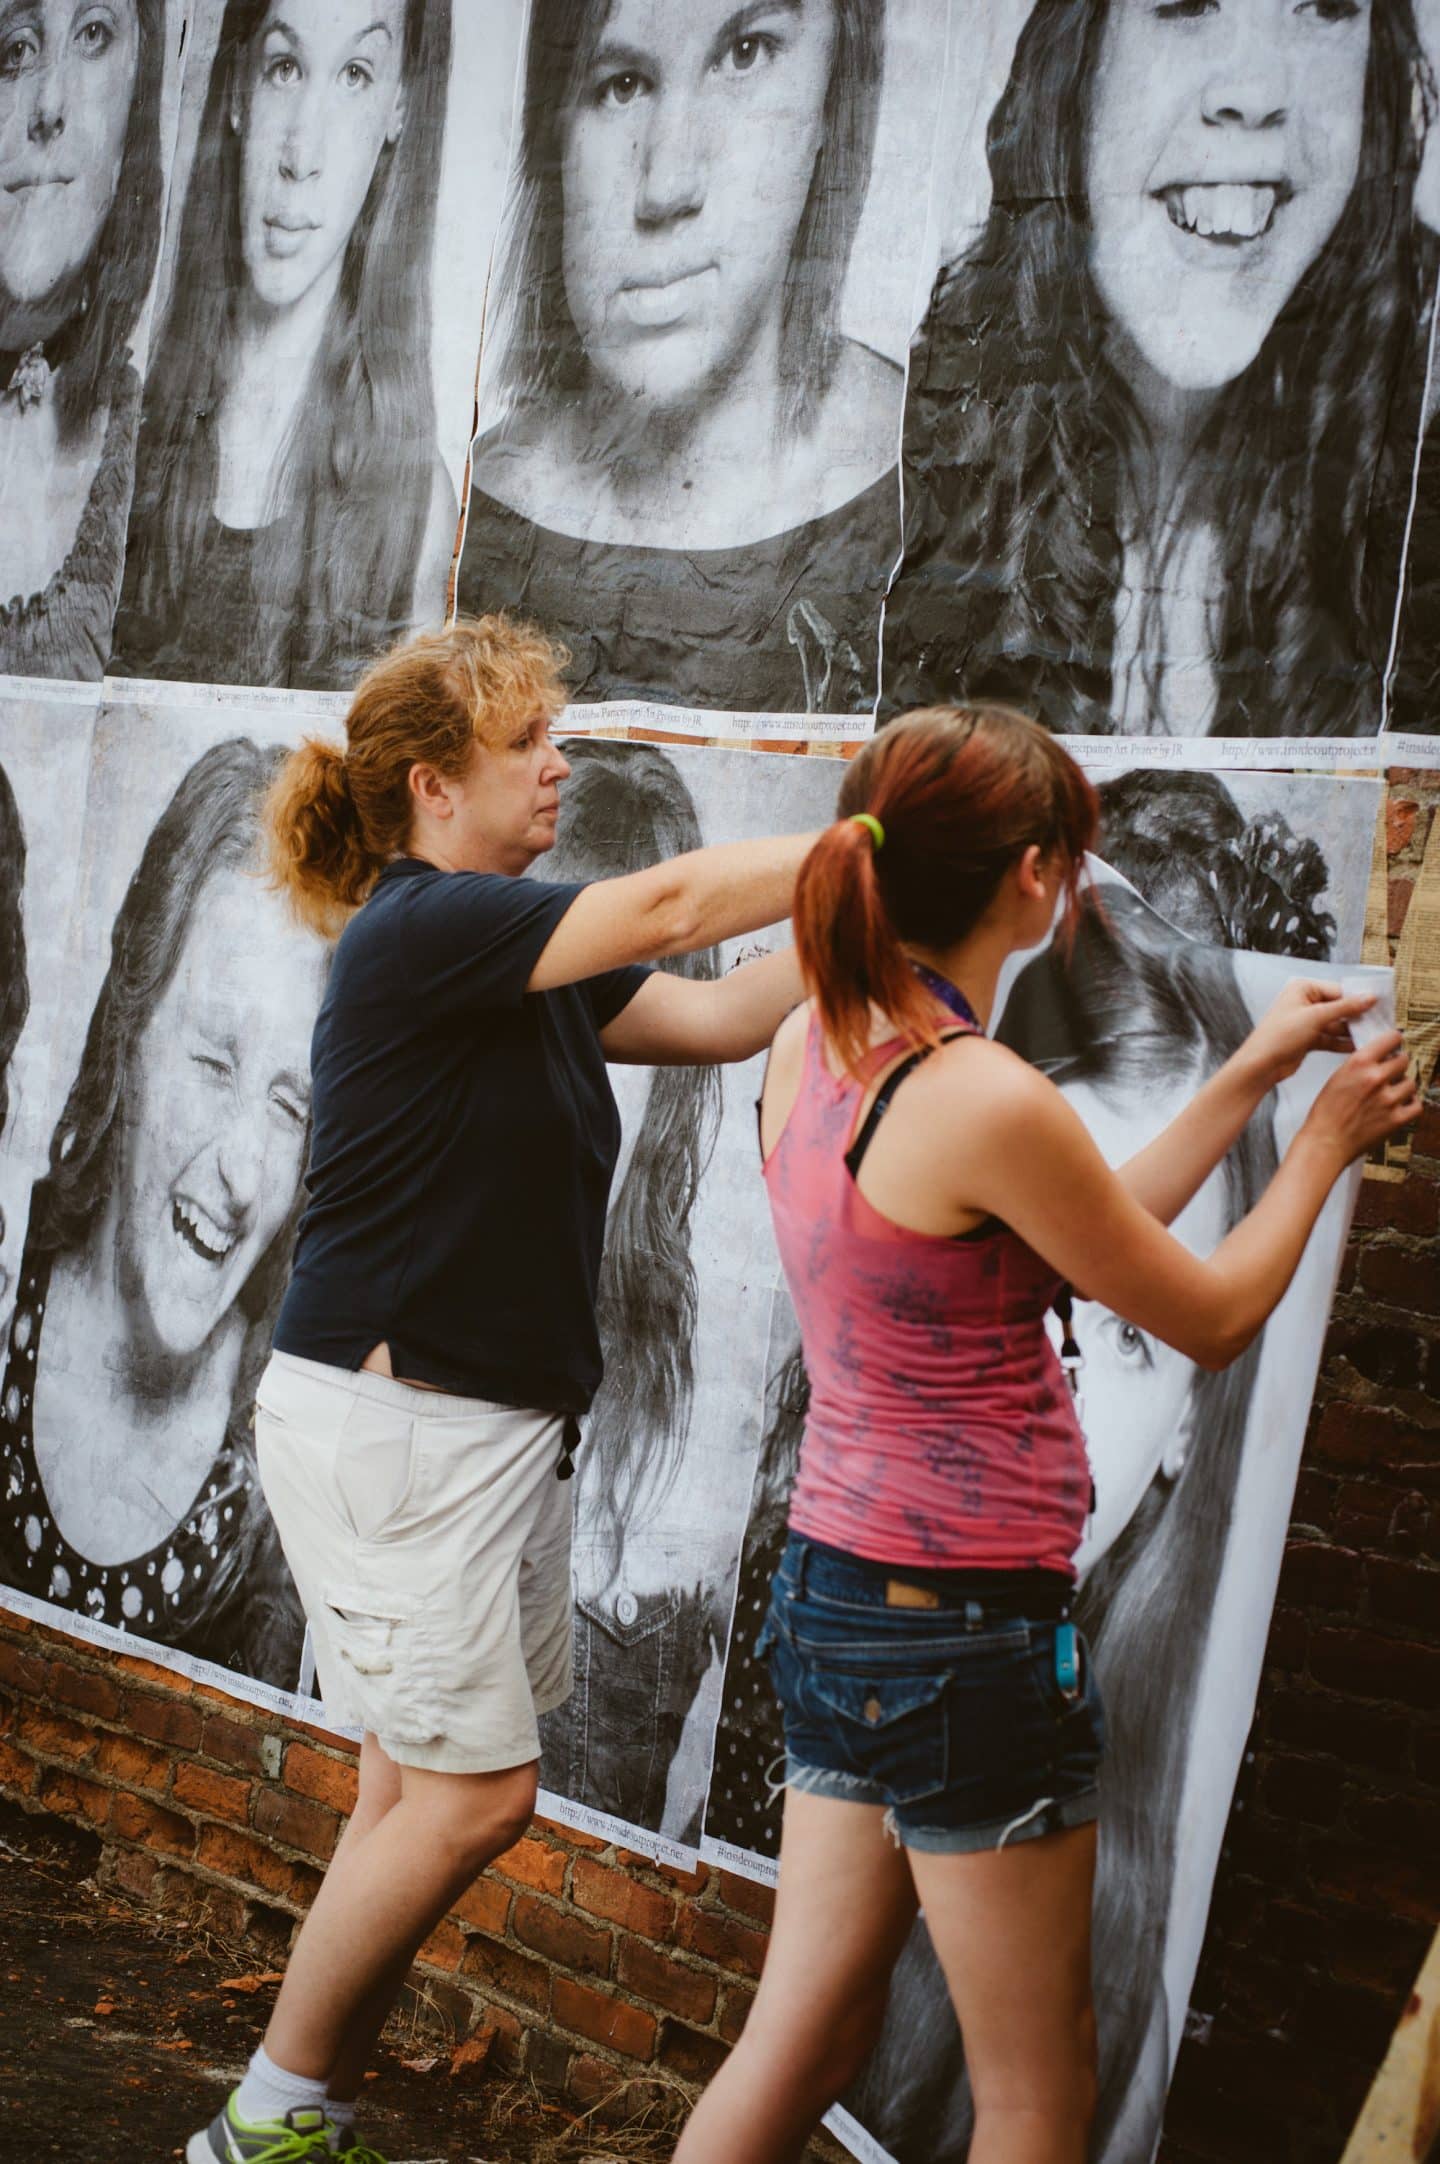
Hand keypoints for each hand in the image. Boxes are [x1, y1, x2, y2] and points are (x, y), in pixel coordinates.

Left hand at [1247, 980, 1379, 1085]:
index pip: (1338, 990)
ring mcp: (1307, 1022)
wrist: (1261, 1065)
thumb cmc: (1279, 1036)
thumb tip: (1369, 998)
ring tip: (1372, 1037)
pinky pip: (1331, 1038)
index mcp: (1303, 989)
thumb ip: (1345, 1007)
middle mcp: (1305, 1002)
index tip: (1379, 1005)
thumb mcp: (1315, 1017)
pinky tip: (1358, 1047)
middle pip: (1339, 1007)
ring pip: (1336, 1025)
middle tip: (1379, 1023)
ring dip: (1352, 1031)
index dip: (1358, 998)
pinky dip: (1342, 1043)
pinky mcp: (1308, 1039)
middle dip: (1357, 1017)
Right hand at [1301, 1031, 1420, 1165]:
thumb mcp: (1337, 1077)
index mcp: (1358, 1063)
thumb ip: (1360, 1065)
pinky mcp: (1397, 1119)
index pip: (1392, 1038)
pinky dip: (1410, 1104)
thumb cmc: (1326, 1113)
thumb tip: (1379, 1057)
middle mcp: (1376, 1078)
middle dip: (1398, 1065)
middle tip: (1390, 1073)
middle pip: (1404, 1060)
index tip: (1395, 1045)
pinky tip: (1399, 1105)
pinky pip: (1416, 1105)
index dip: (1394, 1042)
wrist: (1326, 1142)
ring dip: (1403, 1086)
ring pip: (1411, 1083)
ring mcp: (1388, 1099)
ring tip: (1391, 1093)